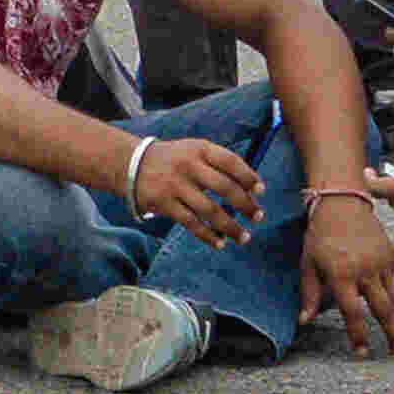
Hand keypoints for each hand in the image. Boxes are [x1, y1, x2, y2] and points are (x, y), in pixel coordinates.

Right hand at [118, 131, 265, 247]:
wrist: (132, 163)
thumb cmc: (175, 160)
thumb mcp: (195, 152)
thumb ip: (220, 166)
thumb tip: (252, 192)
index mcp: (199, 149)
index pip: (231, 162)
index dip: (249, 177)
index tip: (261, 191)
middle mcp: (188, 166)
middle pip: (224, 187)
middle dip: (246, 205)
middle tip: (259, 217)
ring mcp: (175, 185)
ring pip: (210, 210)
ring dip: (231, 226)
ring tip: (245, 237)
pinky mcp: (164, 203)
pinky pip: (192, 223)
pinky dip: (208, 236)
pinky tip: (220, 243)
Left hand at [300, 195, 393, 358]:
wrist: (342, 203)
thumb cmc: (320, 234)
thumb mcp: (308, 263)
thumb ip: (309, 294)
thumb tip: (304, 321)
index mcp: (341, 273)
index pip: (353, 312)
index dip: (358, 335)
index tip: (362, 352)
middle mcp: (365, 270)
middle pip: (385, 309)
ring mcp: (382, 262)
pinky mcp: (393, 255)